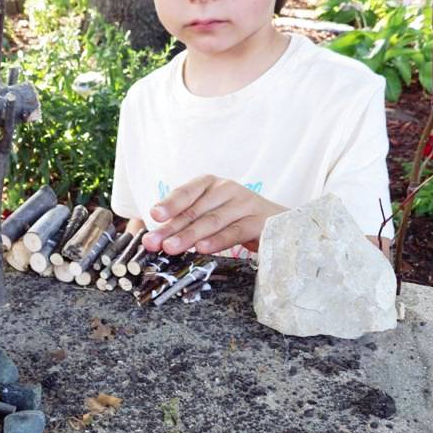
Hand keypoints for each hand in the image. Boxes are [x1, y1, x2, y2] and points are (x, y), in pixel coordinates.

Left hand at [141, 175, 285, 254]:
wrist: (280, 223)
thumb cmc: (235, 219)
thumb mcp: (210, 213)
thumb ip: (185, 222)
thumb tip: (154, 237)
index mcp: (211, 184)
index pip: (187, 192)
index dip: (170, 203)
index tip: (154, 214)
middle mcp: (227, 189)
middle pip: (195, 210)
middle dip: (171, 228)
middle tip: (153, 242)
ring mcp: (244, 204)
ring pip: (212, 221)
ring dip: (189, 236)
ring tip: (170, 248)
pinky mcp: (258, 222)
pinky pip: (234, 231)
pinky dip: (217, 240)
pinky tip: (202, 248)